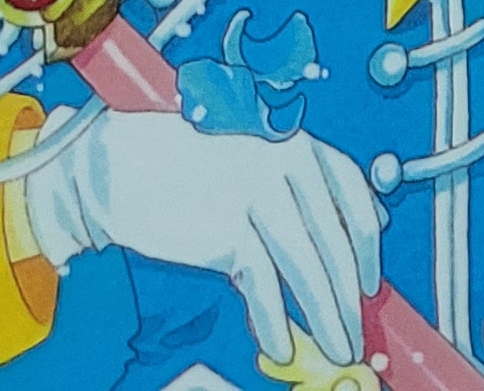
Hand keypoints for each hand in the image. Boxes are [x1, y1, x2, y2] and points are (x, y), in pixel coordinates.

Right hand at [22, 107, 382, 369]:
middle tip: (356, 331)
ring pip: (309, 270)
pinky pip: (264, 287)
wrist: (111, 162)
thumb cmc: (179, 159)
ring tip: (336, 348)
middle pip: (335, 241)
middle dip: (350, 296)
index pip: (352, 193)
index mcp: (294, 136)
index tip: (372, 278)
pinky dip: (275, 322)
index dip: (367, 244)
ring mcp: (257, 194)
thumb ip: (295, 185)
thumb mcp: (249, 154)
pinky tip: (281, 343)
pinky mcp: (227, 229)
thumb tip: (346, 236)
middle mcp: (284, 160)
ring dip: (327, 317)